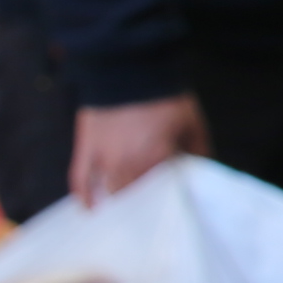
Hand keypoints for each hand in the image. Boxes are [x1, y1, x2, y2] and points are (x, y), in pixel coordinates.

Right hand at [67, 95, 208, 204]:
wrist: (130, 66)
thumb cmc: (165, 96)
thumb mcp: (192, 122)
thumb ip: (199, 151)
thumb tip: (202, 171)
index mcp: (155, 158)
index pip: (159, 195)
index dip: (162, 206)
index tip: (167, 214)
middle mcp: (126, 163)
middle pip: (130, 197)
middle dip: (137, 206)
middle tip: (144, 215)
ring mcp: (102, 157)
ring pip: (106, 192)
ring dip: (114, 203)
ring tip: (120, 216)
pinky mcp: (84, 147)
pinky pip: (79, 178)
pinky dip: (83, 194)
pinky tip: (89, 208)